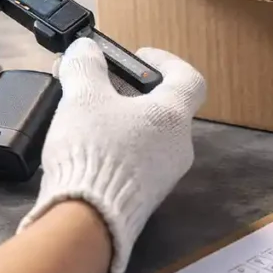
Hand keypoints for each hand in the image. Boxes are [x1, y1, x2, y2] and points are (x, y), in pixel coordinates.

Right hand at [17, 38, 205, 272]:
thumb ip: (85, 67)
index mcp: (173, 115)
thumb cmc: (94, 150)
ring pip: (149, 137)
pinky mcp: (146, 199)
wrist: (88, 222)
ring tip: (85, 118)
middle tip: (99, 88)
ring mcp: (165, 176)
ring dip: (121, 122)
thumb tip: (85, 50)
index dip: (166, 62)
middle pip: (163, 108)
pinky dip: (117, 149)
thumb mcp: (83, 98)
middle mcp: (178, 146)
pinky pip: (137, 163)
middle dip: (130, 94)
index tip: (141, 57)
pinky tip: (86, 150)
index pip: (189, 78)